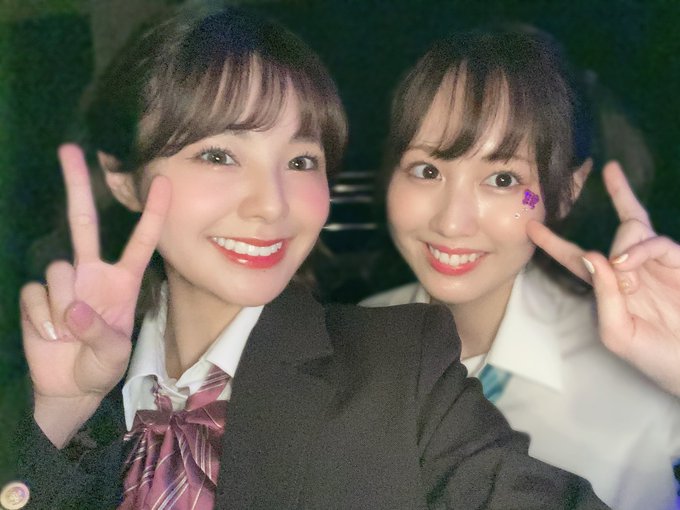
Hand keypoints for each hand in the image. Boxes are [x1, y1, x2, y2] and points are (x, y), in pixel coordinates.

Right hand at [20, 144, 170, 443]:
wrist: (69, 387)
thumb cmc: (101, 367)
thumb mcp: (113, 356)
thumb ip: (100, 334)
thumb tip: (74, 308)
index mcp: (122, 281)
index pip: (141, 241)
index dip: (152, 213)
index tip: (164, 181)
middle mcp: (92, 273)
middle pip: (84, 223)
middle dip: (77, 186)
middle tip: (69, 149)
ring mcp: (64, 283)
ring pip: (56, 269)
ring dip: (62, 307)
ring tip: (70, 334)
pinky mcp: (36, 297)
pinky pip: (34, 295)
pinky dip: (41, 320)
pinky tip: (50, 336)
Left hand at [527, 161, 679, 396]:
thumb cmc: (654, 357)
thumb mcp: (617, 334)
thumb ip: (604, 297)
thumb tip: (594, 256)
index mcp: (610, 287)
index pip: (578, 257)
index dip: (555, 242)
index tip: (532, 225)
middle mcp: (633, 269)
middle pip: (621, 223)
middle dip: (619, 195)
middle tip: (607, 189)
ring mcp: (657, 264)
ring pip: (634, 229)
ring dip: (624, 246)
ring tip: (629, 277)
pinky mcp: (678, 263)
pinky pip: (655, 243)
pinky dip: (639, 250)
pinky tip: (628, 266)